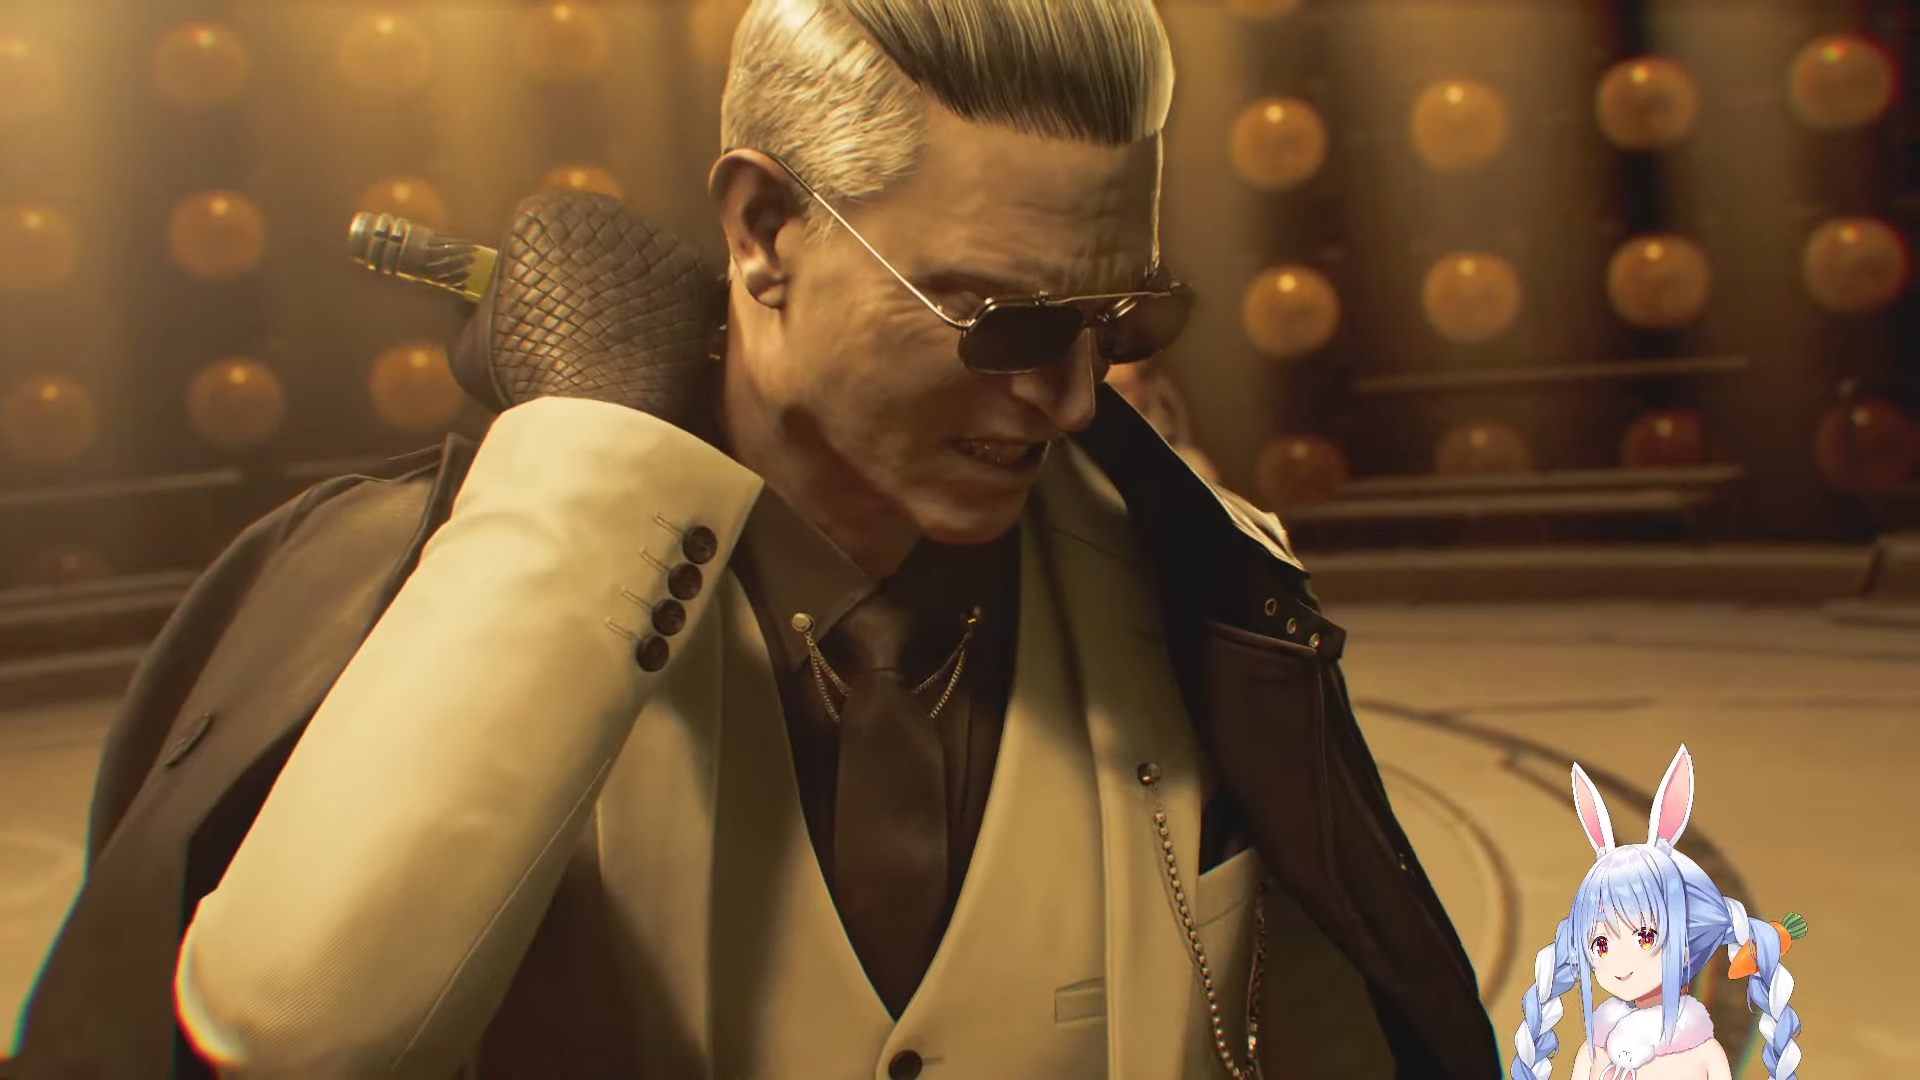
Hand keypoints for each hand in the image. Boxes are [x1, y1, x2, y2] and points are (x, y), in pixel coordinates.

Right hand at [449, 191, 726, 436]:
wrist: (595, 410)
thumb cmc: (526, 380)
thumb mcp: (472, 345)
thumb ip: (480, 312)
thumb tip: (478, 309)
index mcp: (542, 215)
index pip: (545, 235)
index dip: (545, 278)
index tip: (549, 312)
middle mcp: (602, 211)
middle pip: (600, 242)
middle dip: (598, 280)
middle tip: (593, 332)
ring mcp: (654, 238)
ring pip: (646, 264)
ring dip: (640, 297)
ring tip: (626, 348)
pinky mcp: (693, 271)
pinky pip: (685, 291)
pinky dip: (677, 318)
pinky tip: (659, 351)